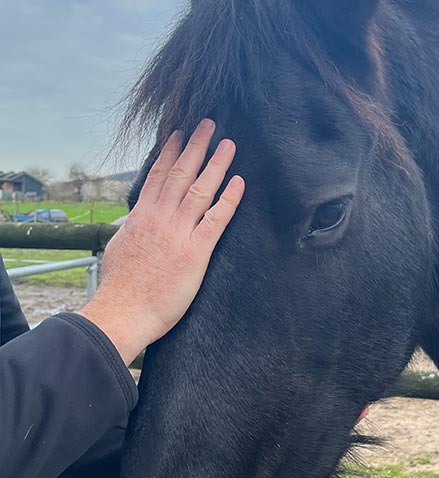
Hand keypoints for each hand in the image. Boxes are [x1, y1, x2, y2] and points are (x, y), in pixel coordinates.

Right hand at [79, 119, 243, 364]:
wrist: (124, 312)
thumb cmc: (121, 288)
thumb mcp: (118, 249)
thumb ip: (130, 230)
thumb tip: (132, 221)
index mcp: (141, 217)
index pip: (156, 176)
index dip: (170, 152)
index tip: (179, 133)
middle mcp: (159, 219)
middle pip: (179, 174)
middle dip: (195, 147)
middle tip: (209, 124)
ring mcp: (178, 233)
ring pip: (199, 190)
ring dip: (216, 164)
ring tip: (228, 144)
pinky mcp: (195, 252)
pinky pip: (215, 220)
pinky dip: (228, 199)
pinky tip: (239, 183)